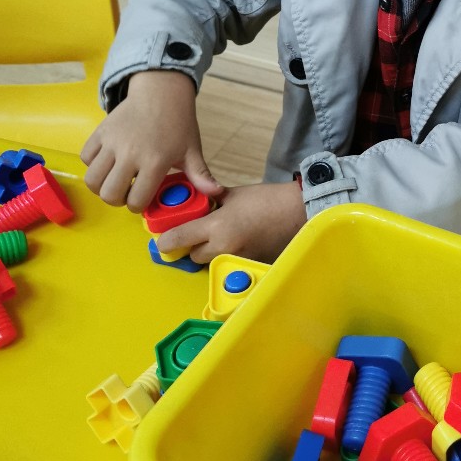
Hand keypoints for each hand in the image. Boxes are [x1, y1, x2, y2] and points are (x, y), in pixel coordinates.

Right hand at [81, 70, 223, 213]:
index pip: (136, 200)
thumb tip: (217, 194)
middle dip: (118, 200)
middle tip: (127, 192)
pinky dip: (92, 165)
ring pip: (92, 180)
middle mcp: (130, 153)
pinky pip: (85, 158)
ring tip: (114, 180)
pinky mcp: (100, 132)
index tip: (142, 198)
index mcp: (155, 161)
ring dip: (101, 186)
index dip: (138, 206)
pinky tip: (107, 163)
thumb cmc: (178, 123)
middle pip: (110, 194)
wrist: (161, 91)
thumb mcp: (192, 150)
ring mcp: (112, 142)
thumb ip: (200, 175)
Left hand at [155, 180, 306, 263]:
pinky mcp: (249, 265)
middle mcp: (223, 248)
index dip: (166, 241)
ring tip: (219, 237)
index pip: (179, 239)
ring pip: (210, 262)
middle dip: (191, 246)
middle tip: (196, 233)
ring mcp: (237, 260)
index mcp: (217, 227)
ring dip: (208, 253)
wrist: (298, 211)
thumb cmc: (267, 199)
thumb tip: (198, 206)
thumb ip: (212, 202)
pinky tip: (237, 242)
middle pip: (193, 256)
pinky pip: (228, 264)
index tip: (162, 240)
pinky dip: (227, 256)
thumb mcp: (233, 195)